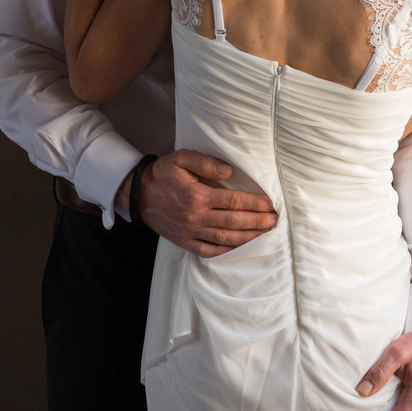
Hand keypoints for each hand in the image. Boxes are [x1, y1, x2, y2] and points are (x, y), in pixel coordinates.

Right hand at [118, 150, 277, 255]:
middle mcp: (195, 217)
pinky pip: (208, 251)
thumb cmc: (162, 174)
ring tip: (265, 234)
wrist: (137, 194)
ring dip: (248, 237)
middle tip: (275, 220)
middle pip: (234, 222)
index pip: (234, 201)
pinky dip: (226, 252)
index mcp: (197, 196)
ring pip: (225, 239)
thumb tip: (229, 171)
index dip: (255, 203)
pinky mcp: (184, 242)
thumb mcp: (181, 158)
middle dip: (258, 222)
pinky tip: (240, 247)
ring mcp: (189, 232)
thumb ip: (206, 162)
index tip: (270, 203)